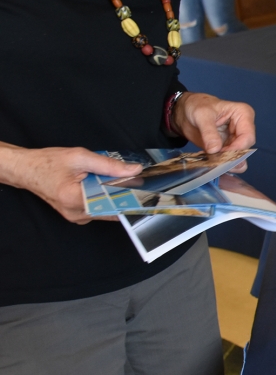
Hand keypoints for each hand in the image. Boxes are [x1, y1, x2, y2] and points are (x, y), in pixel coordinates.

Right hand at [2, 147, 142, 223]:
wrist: (27, 170)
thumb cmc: (48, 162)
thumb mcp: (79, 157)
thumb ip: (108, 165)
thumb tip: (134, 170)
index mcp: (76, 199)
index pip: (112, 203)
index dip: (132, 197)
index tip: (149, 192)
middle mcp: (77, 213)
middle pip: (112, 207)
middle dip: (126, 195)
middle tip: (142, 184)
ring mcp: (77, 217)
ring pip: (107, 208)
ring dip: (116, 196)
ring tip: (127, 183)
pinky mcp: (77, 215)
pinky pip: (99, 208)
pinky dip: (106, 198)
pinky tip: (111, 187)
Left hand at [172, 93, 255, 170]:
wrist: (186, 111)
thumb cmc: (197, 105)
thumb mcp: (201, 115)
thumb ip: (209, 132)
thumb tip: (215, 150)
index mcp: (243, 114)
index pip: (247, 137)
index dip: (236, 148)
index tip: (219, 152)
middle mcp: (243, 128)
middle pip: (244, 149)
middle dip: (230, 157)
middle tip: (214, 160)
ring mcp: (236, 140)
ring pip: (239, 158)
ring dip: (226, 163)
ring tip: (212, 162)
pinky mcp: (228, 148)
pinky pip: (230, 161)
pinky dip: (221, 165)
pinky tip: (210, 162)